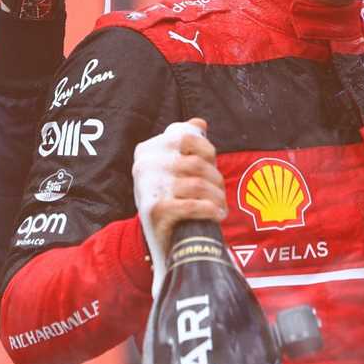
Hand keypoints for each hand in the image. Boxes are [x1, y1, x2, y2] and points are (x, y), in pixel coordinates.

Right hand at [132, 118, 225, 280]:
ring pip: (198, 185)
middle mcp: (144, 165)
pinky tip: (215, 215)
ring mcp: (147, 187)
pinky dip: (209, 210)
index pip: (187, 137)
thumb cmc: (170, 198)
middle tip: (219, 193)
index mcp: (147, 150)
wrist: (155, 240)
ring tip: (219, 206)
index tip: (211, 167)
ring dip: (216, 198)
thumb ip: (184, 144)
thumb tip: (199, 123)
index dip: (207, 151)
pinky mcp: (154, 210)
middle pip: (197, 163)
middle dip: (216, 180)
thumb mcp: (173, 169)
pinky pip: (192, 204)